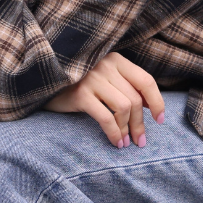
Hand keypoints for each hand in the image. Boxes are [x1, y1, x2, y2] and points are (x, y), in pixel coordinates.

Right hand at [45, 53, 164, 147]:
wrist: (43, 82)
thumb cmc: (77, 83)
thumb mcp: (104, 79)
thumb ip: (124, 86)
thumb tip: (149, 107)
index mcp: (116, 60)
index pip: (145, 81)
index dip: (157, 102)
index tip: (160, 119)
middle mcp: (106, 65)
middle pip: (135, 99)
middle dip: (140, 124)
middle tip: (140, 141)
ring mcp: (92, 79)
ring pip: (124, 108)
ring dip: (127, 130)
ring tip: (125, 143)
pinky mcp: (80, 94)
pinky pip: (106, 118)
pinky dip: (114, 133)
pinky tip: (115, 142)